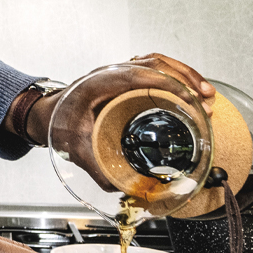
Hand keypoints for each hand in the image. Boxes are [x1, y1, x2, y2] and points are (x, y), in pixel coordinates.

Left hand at [47, 53, 215, 192]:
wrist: (45, 113)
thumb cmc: (58, 123)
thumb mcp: (75, 148)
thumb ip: (97, 169)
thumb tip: (122, 188)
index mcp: (99, 84)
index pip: (140, 74)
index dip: (169, 84)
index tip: (190, 99)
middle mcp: (112, 72)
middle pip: (156, 64)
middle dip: (186, 80)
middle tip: (205, 102)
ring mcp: (120, 72)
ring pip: (160, 63)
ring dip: (186, 76)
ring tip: (207, 95)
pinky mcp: (126, 78)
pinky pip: (156, 70)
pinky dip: (177, 78)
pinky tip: (191, 92)